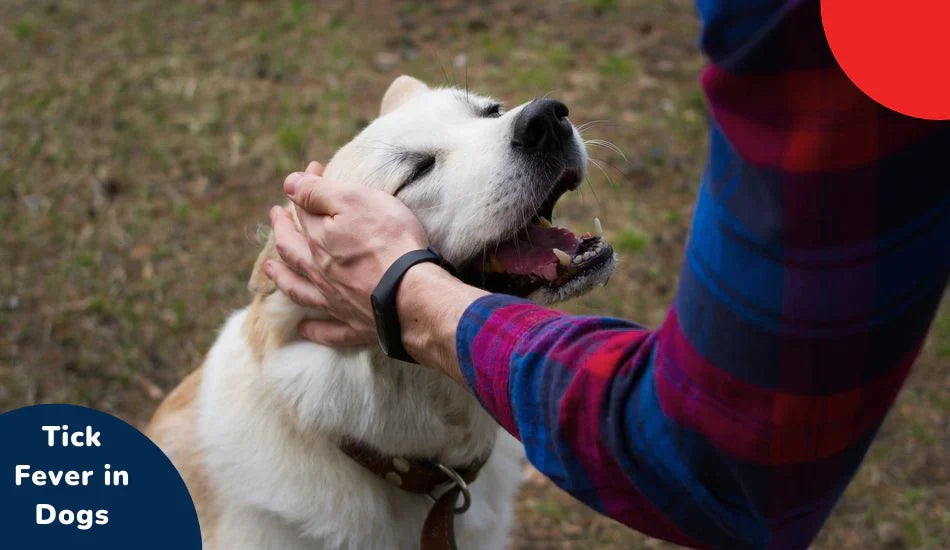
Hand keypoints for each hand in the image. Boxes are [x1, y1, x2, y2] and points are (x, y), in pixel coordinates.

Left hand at [264, 162, 428, 345]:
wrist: (412, 293)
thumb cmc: (388, 241)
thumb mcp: (354, 202)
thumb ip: (318, 193)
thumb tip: (288, 184)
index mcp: (319, 241)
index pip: (303, 210)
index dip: (304, 189)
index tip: (312, 169)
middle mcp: (321, 272)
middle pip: (293, 250)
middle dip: (282, 230)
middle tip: (275, 217)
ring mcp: (336, 301)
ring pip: (300, 289)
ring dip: (283, 278)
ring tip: (270, 271)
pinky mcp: (356, 324)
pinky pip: (329, 331)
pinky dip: (314, 330)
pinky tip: (303, 330)